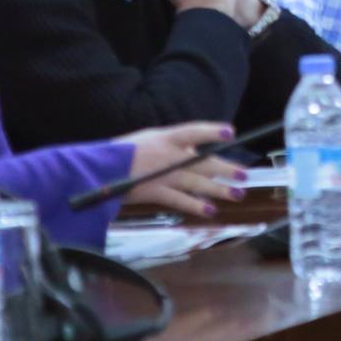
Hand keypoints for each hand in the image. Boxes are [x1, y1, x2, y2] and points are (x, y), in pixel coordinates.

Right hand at [121, 120, 245, 218]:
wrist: (96, 171)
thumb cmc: (122, 154)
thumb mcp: (148, 140)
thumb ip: (172, 146)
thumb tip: (196, 152)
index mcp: (164, 137)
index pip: (193, 131)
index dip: (212, 132)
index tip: (230, 133)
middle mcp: (167, 154)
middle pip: (203, 161)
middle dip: (225, 168)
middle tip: (244, 174)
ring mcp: (162, 174)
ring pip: (197, 182)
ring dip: (219, 189)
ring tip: (237, 194)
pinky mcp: (154, 192)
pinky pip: (180, 200)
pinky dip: (195, 205)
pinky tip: (210, 210)